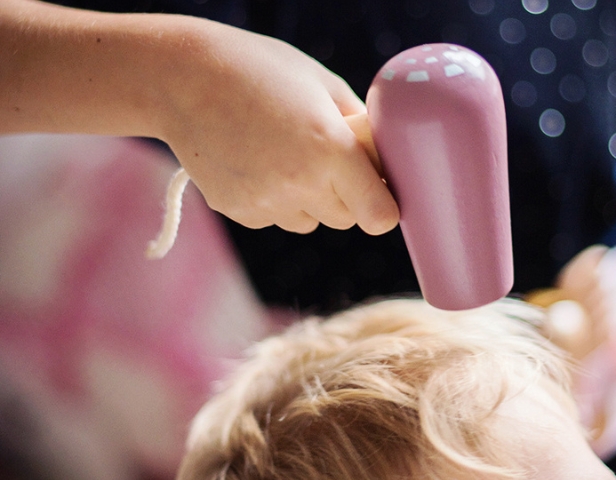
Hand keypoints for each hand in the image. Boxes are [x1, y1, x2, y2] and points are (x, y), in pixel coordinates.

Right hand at [160, 25, 398, 233]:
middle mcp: (300, 184)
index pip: (379, 215)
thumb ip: (359, 127)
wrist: (179, 78)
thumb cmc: (258, 69)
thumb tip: (383, 160)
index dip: (383, 208)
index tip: (379, 196)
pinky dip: (273, 199)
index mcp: (329, 150)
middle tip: (325, 158)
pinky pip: (275, 218)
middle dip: (345, 196)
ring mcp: (266, 203)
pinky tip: (254, 161)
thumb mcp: (321, 84)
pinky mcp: (241, 213)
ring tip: (281, 153)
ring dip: (308, 199)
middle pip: (346, 219)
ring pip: (310, 221)